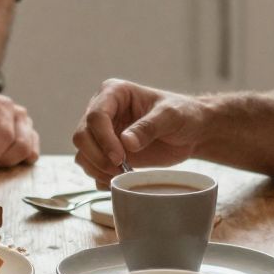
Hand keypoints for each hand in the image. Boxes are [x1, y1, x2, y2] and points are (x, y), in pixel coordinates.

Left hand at [0, 83, 38, 173]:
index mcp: (1, 106)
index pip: (5, 134)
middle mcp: (19, 115)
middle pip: (22, 146)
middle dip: (0, 161)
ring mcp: (27, 126)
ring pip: (28, 152)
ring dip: (7, 164)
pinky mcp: (29, 137)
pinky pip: (31, 155)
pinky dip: (16, 163)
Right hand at [72, 79, 204, 181]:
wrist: (191, 132)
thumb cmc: (183, 115)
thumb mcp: (171, 116)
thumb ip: (149, 127)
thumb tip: (126, 142)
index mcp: (114, 93)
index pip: (96, 116)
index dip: (103, 139)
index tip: (120, 157)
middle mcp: (102, 111)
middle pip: (81, 136)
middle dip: (97, 156)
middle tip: (119, 169)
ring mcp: (102, 133)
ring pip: (82, 154)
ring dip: (98, 169)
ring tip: (122, 176)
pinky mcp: (106, 152)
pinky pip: (92, 167)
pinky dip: (101, 177)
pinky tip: (119, 180)